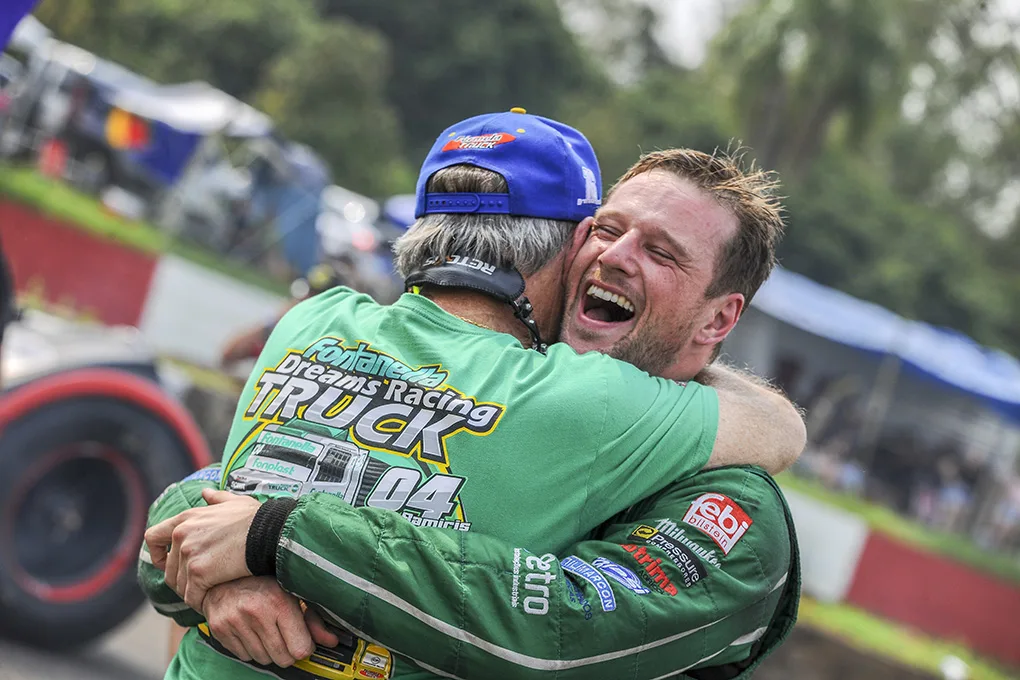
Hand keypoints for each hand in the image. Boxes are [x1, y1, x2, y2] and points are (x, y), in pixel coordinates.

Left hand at [144, 489, 260, 609]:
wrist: (269, 533)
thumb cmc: (256, 518)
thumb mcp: (234, 501)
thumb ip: (216, 499)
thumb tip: (206, 492)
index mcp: (186, 519)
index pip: (152, 537)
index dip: (156, 553)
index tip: (166, 562)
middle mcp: (182, 536)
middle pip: (168, 569)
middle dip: (182, 579)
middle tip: (199, 585)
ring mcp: (189, 555)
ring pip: (180, 585)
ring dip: (192, 593)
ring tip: (208, 595)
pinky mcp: (199, 573)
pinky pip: (192, 597)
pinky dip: (200, 603)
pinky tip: (211, 603)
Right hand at [204, 576, 338, 666]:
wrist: (225, 573)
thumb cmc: (264, 581)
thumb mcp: (293, 592)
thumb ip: (313, 618)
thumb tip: (332, 641)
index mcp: (279, 601)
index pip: (300, 649)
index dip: (305, 647)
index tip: (303, 639)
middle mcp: (256, 612)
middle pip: (282, 658)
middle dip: (288, 651)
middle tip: (286, 635)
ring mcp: (235, 621)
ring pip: (263, 659)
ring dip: (269, 650)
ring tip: (267, 629)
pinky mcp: (220, 629)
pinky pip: (244, 656)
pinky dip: (251, 648)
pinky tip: (252, 630)